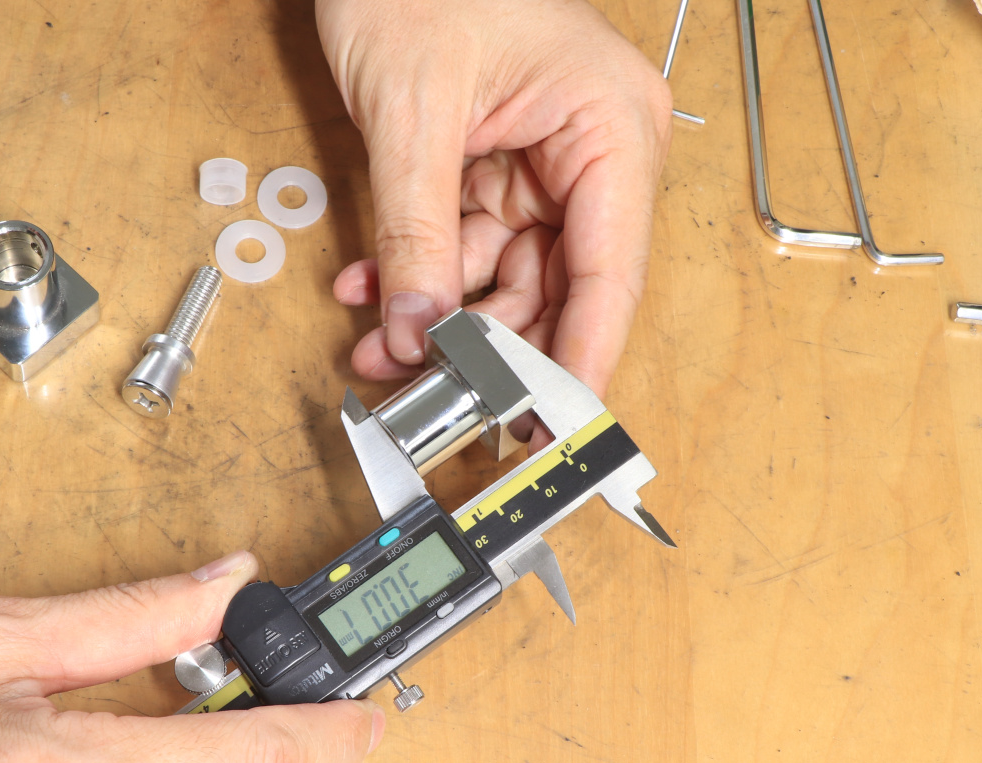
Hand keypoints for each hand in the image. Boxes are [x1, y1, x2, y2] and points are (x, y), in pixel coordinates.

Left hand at [318, 0, 672, 399]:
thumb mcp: (412, 114)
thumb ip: (417, 233)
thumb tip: (420, 330)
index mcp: (611, 129)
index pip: (611, 275)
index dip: (582, 360)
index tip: (553, 428)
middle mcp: (592, 153)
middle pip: (558, 287)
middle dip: (487, 346)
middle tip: (432, 396)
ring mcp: (543, 161)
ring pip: (506, 276)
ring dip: (439, 316)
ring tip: (378, 346)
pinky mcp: (496, 164)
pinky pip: (466, 242)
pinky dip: (419, 272)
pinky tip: (370, 291)